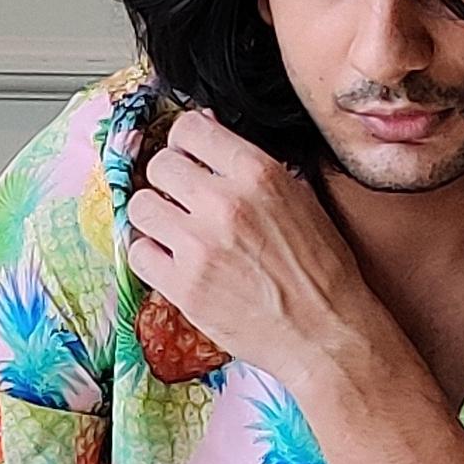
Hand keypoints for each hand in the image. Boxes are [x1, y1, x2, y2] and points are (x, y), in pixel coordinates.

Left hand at [124, 105, 371, 370]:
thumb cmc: (321, 270)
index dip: (183, 144)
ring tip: (173, 232)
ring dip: (153, 218)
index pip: (189, 129)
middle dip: (166, 181)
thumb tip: (211, 134)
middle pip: (159, 166)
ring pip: (140, 207)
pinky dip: (150, 256)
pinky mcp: (184, 286)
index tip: (186, 158)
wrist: (325, 333)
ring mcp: (200, 246)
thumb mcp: (299, 200)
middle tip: (179, 200)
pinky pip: (138, 254)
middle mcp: (225, 203)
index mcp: (258, 173)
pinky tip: (172, 262)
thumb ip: (253, 169)